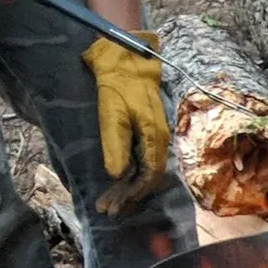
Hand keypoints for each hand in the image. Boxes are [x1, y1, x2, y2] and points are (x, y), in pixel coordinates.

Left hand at [83, 35, 170, 211]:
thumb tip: (117, 175)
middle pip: (148, 178)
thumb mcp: (111, 111)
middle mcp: (160, 140)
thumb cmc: (118, 82)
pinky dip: (132, 176)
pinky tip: (121, 183)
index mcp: (155, 137)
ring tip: (111, 202)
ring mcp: (156, 137)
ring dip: (129, 189)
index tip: (113, 208)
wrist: (126, 56)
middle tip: (107, 210)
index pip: (148, 176)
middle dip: (128, 197)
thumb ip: (115, 143)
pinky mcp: (149, 133)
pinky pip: (144, 162)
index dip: (131, 195)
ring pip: (146, 172)